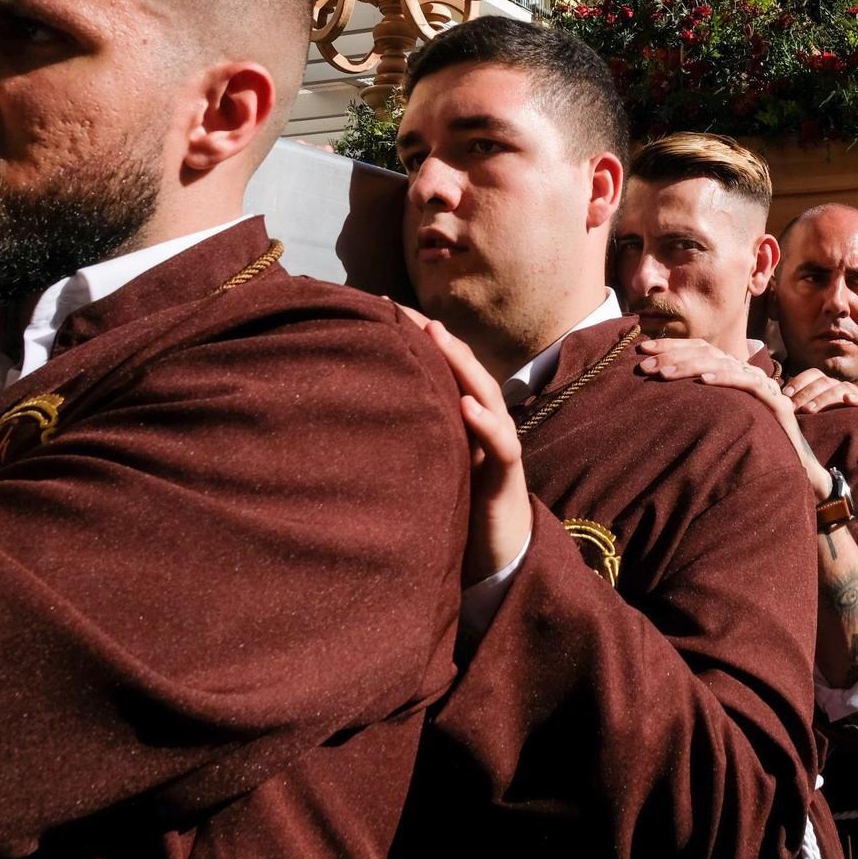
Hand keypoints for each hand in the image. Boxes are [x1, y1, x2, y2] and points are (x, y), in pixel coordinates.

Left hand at [402, 306, 531, 586]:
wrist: (496, 552)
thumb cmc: (456, 505)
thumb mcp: (424, 464)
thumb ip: (405, 436)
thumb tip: (350, 414)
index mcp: (460, 417)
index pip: (441, 366)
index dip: (415, 336)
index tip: (378, 306)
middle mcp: (482, 422)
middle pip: (463, 368)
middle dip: (436, 337)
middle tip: (403, 309)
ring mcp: (498, 444)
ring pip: (485, 393)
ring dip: (462, 364)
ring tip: (438, 336)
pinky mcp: (507, 475)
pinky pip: (501, 443)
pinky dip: (485, 422)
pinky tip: (465, 406)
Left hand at [638, 338, 833, 497]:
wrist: (791, 467)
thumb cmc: (749, 444)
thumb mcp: (716, 418)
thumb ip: (697, 403)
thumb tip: (659, 395)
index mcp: (733, 372)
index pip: (699, 348)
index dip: (671, 345)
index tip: (642, 350)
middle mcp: (747, 372)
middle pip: (707, 352)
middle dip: (672, 356)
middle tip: (644, 366)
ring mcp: (762, 385)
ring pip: (723, 364)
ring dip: (690, 367)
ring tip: (664, 374)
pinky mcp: (775, 401)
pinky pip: (747, 383)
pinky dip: (725, 378)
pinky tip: (704, 380)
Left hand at [781, 366, 857, 416]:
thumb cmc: (832, 424)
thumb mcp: (814, 414)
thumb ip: (799, 406)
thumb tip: (775, 402)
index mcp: (827, 385)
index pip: (813, 375)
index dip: (799, 382)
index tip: (785, 394)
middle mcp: (841, 387)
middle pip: (823, 382)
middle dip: (806, 394)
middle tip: (793, 407)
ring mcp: (857, 396)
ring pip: (841, 390)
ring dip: (824, 398)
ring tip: (810, 410)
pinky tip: (849, 400)